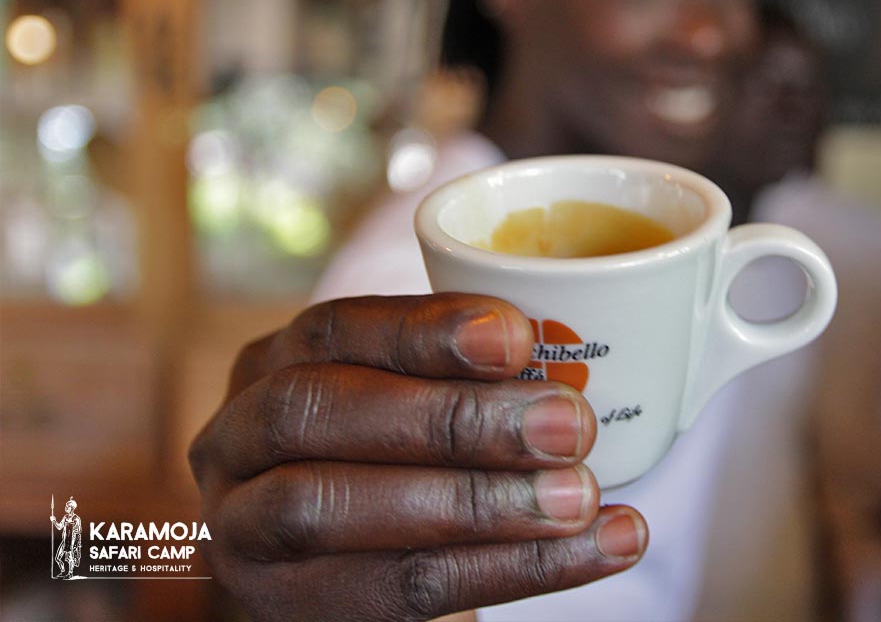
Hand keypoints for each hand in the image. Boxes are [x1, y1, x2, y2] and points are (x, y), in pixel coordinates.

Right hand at [189, 293, 646, 620]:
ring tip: (583, 496)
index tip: (520, 337)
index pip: (335, 330)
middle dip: (453, 418)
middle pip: (320, 411)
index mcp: (272, 365)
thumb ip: (457, 375)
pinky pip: (393, 589)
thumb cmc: (390, 457)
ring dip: (476, 503)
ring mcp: (242, 528)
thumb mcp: (402, 399)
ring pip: (333, 506)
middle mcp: (236, 438)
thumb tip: (564, 358)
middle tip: (569, 424)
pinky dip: (509, 570)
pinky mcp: (282, 606)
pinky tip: (601, 547)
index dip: (424, 330)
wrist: (333, 567)